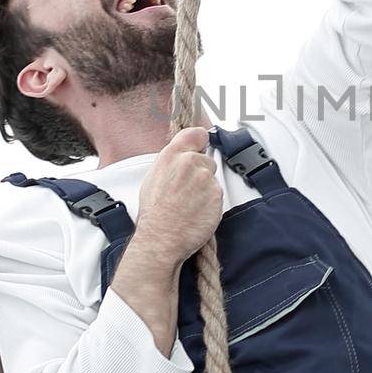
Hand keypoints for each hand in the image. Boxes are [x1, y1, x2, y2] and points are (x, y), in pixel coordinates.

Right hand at [134, 126, 224, 267]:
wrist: (162, 239)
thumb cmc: (154, 213)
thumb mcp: (154, 177)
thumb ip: (172, 161)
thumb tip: (184, 155)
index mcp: (171, 156)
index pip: (196, 134)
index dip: (200, 142)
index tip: (200, 147)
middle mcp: (190, 162)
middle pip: (206, 159)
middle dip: (201, 172)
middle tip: (187, 190)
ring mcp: (205, 178)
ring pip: (212, 178)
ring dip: (205, 189)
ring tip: (189, 204)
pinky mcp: (217, 194)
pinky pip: (217, 194)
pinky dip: (211, 202)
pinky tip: (197, 211)